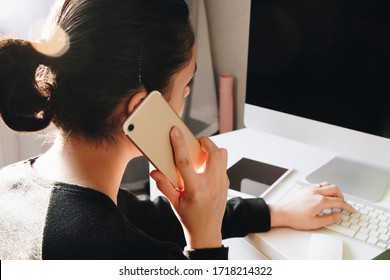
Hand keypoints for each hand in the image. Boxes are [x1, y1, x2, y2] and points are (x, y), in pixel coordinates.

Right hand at [150, 127, 228, 248]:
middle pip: (215, 152)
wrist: (207, 233)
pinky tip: (204, 168)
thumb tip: (154, 172)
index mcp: (195, 190)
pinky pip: (223, 164)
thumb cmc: (190, 218)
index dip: (179, 144)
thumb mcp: (174, 203)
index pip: (186, 162)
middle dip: (205, 142)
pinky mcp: (226, 183)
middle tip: (195, 143)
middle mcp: (212, 184)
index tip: (175, 132)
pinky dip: (215, 160)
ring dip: (212, 150)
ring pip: (223, 155)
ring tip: (201, 154)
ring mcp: (222, 183)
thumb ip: (164, 185)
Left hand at [268, 182, 355, 229]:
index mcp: (320, 201)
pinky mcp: (305, 189)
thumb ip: (329, 219)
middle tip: (343, 204)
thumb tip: (338, 215)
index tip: (351, 210)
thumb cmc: (295, 218)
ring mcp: (310, 189)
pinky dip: (325, 189)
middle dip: (342, 196)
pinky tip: (323, 196)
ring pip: (327, 184)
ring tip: (334, 199)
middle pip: (335, 189)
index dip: (348, 206)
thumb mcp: (315, 223)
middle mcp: (316, 192)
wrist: (281, 213)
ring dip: (333, 191)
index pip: (339, 201)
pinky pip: (319, 185)